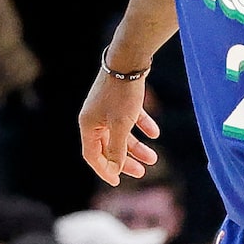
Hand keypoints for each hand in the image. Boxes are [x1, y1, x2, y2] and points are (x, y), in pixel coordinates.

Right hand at [79, 63, 159, 183]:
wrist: (128, 60)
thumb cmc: (121, 94)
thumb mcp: (121, 125)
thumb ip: (117, 149)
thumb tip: (114, 169)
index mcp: (88, 125)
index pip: (92, 155)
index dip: (104, 170)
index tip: (117, 183)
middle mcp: (95, 118)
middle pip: (109, 146)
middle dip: (125, 161)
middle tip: (143, 172)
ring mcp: (107, 108)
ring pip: (121, 134)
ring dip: (137, 146)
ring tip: (154, 158)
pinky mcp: (120, 99)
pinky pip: (130, 118)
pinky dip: (142, 126)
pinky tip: (155, 132)